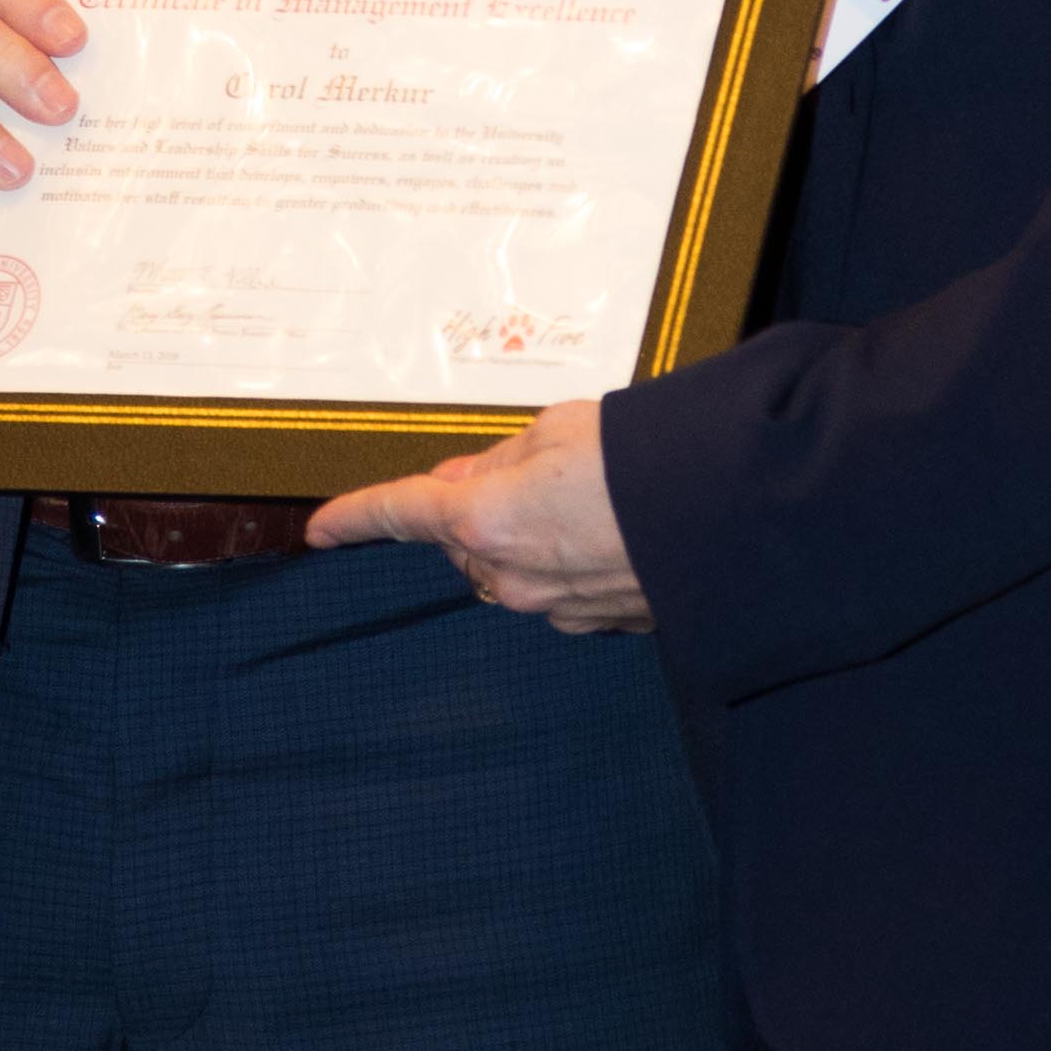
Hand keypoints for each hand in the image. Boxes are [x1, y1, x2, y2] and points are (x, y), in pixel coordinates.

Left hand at [305, 400, 653, 633]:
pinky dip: (572, 561)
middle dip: (482, 507)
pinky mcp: (598, 622)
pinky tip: (616, 530)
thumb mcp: (557, 429)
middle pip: (465, 540)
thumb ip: (498, 459)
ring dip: (531, 534)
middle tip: (535, 467)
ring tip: (593, 492)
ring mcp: (554, 606)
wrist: (731, 508)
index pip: (401, 513)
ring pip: (513, 566)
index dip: (355, 517)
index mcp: (486, 518)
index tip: (319, 528)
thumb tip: (460, 480)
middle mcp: (510, 576)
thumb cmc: (646, 457)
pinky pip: (561, 588)